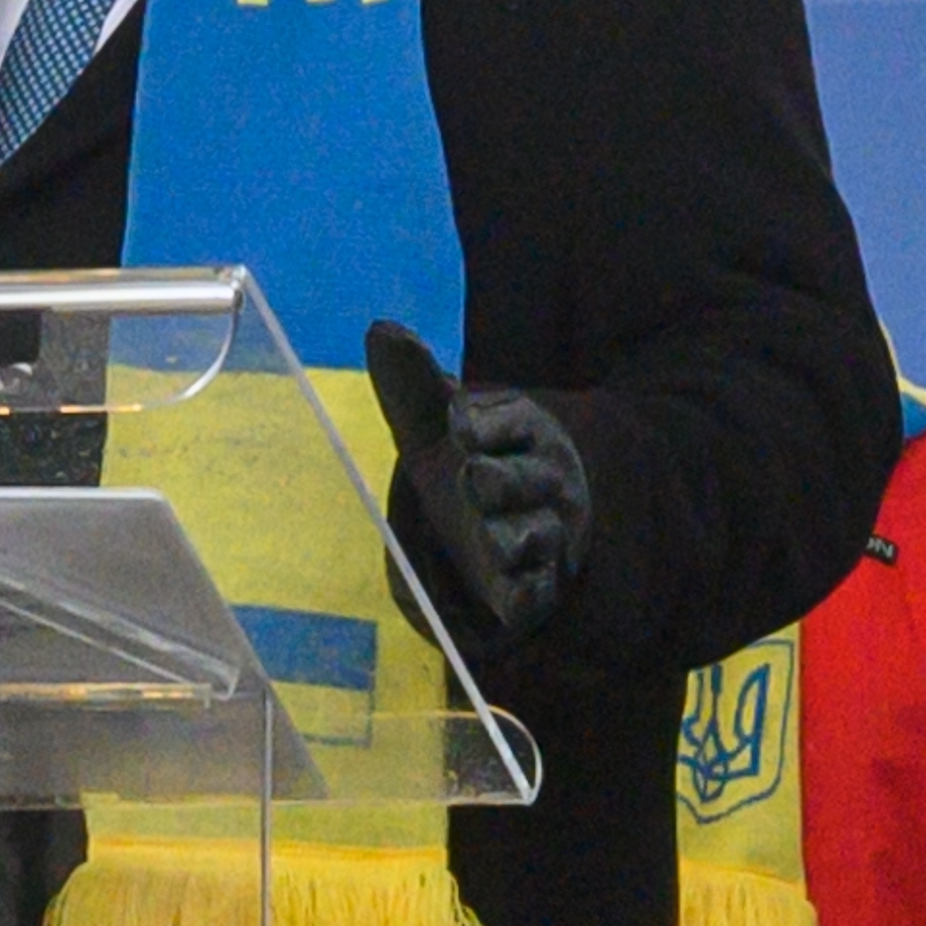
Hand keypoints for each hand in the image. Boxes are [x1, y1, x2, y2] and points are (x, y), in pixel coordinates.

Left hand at [366, 320, 590, 652]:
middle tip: (471, 478)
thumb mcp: (435, 427)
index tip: (459, 426)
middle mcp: (541, 478)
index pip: (511, 420)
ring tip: (490, 539)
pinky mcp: (539, 583)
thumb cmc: (466, 462)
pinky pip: (537, 588)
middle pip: (524, 479)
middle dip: (499, 480)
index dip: (485, 424)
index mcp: (520, 429)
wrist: (502, 527)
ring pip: (534, 534)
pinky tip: (511, 597)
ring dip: (511, 538)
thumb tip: (380, 329)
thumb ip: (411, 384)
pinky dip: (525, 593)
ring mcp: (545, 532)